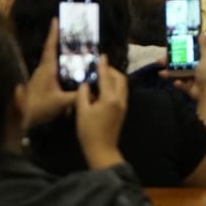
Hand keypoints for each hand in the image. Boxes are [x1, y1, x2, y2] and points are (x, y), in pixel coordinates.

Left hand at [24, 18, 76, 127]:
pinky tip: (72, 77)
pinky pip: (55, 73)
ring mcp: (41, 77)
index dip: (54, 33)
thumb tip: (94, 91)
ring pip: (55, 63)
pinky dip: (63, 71)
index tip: (56, 19)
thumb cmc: (38, 107)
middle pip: (54, 52)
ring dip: (64, 57)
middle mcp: (43, 70)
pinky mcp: (41, 85)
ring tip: (78, 53)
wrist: (19, 120)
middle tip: (74, 33)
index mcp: (47, 69)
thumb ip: (77, 95)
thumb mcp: (61, 102)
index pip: (51, 47)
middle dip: (63, 42)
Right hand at [75, 53, 127, 169]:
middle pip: (120, 79)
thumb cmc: (89, 131)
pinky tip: (103, 89)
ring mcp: (123, 105)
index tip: (102, 56)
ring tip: (101, 76)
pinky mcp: (122, 110)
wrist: (102, 149)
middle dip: (111, 70)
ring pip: (122, 85)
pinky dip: (114, 86)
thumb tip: (85, 84)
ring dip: (114, 78)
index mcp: (110, 99)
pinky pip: (121, 92)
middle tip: (100, 67)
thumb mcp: (82, 111)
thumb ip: (83, 94)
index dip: (103, 66)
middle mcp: (120, 100)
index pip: (107, 77)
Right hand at [159, 34, 205, 101]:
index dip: (179, 49)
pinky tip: (177, 83)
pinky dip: (178, 83)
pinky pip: (180, 83)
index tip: (169, 47)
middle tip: (160, 60)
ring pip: (177, 73)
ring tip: (161, 73)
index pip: (188, 51)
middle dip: (169, 61)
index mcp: (200, 59)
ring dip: (169, 73)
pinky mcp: (188, 87)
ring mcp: (191, 77)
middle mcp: (195, 67)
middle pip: (179, 62)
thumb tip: (204, 32)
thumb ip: (204, 46)